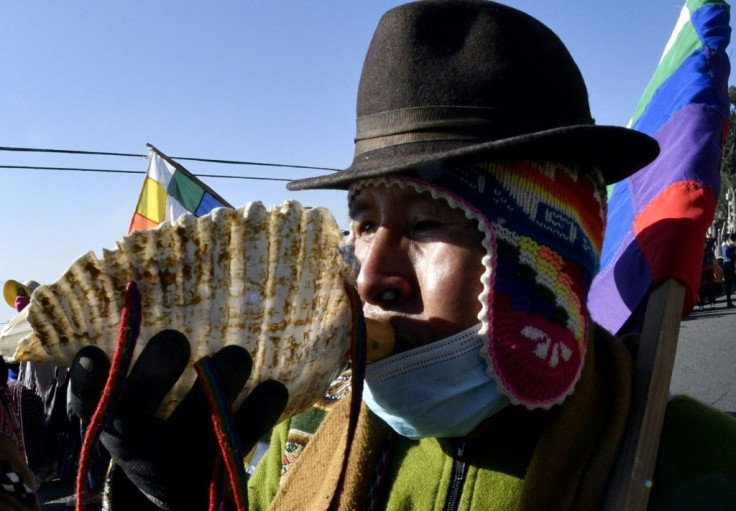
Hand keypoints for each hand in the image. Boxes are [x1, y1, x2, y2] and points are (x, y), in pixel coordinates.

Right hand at [68, 330, 287, 509]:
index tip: (93, 352)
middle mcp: (144, 450)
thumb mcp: (129, 417)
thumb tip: (127, 318)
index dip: (86, 380)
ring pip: (206, 411)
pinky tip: (272, 386)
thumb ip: (125, 379)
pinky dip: (267, 401)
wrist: (177, 497)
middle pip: (142, 402)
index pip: (89, 404)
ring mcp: (187, 459)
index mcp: (113, 429)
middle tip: (176, 338)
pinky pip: (252, 426)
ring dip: (225, 373)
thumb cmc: (153, 435)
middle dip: (160, 361)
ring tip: (236, 355)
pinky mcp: (227, 465)